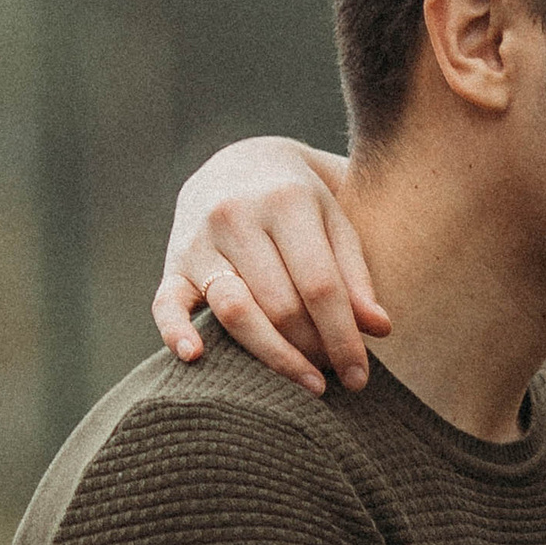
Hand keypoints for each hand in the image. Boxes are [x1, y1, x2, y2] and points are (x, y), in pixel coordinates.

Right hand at [152, 139, 388, 395]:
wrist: (240, 163)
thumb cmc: (301, 204)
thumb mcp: (335, 223)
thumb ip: (356, 275)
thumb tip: (379, 329)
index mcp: (286, 202)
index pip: (320, 285)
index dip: (343, 337)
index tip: (359, 377)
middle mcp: (237, 217)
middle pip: (280, 305)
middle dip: (312, 349)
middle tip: (333, 374)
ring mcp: (200, 240)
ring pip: (234, 310)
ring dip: (271, 355)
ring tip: (305, 381)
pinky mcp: (173, 263)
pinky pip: (166, 303)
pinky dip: (175, 332)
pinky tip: (195, 357)